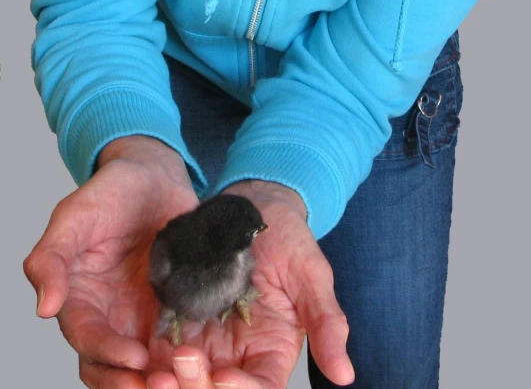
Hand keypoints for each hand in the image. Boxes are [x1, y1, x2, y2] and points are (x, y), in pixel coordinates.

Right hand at [24, 136, 200, 387]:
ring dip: (160, 373)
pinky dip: (186, 352)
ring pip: (145, 359)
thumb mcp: (74, 215)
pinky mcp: (174, 301)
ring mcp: (143, 309)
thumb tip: (44, 307)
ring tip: (186, 379)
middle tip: (163, 385)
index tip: (135, 360)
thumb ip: (51, 258)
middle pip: (113, 362)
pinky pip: (178, 334)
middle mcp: (110, 312)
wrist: (155, 175)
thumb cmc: (110, 191)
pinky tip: (206, 358)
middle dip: (132, 379)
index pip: (87, 338)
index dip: (107, 353)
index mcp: (79, 297)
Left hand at [144, 181, 353, 388]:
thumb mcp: (312, 276)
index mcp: (272, 348)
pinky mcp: (182, 317)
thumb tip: (345, 375)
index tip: (224, 377)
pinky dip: (150, 357)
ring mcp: (208, 337)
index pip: (259, 387)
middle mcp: (238, 351)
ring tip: (152, 370)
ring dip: (168, 379)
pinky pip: (162, 346)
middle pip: (215, 388)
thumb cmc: (290, 238)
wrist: (254, 206)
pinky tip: (138, 354)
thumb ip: (327, 322)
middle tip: (178, 367)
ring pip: (185, 375)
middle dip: (195, 386)